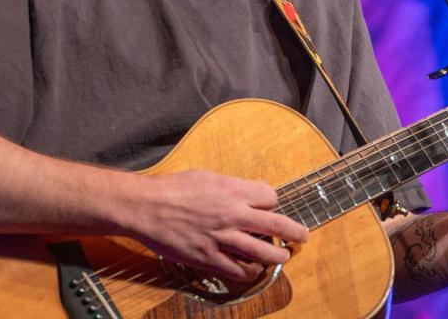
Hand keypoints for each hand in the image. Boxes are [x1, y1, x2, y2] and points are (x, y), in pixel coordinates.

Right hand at [122, 169, 309, 280]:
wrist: (145, 207)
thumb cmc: (171, 188)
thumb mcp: (204, 176)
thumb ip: (228, 186)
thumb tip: (244, 192)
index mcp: (232, 189)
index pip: (270, 197)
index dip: (272, 202)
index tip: (269, 207)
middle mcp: (233, 213)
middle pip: (278, 224)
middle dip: (296, 232)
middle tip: (303, 236)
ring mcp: (222, 238)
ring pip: (264, 251)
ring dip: (278, 256)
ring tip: (282, 257)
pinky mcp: (209, 258)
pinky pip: (239, 270)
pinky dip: (250, 272)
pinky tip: (251, 270)